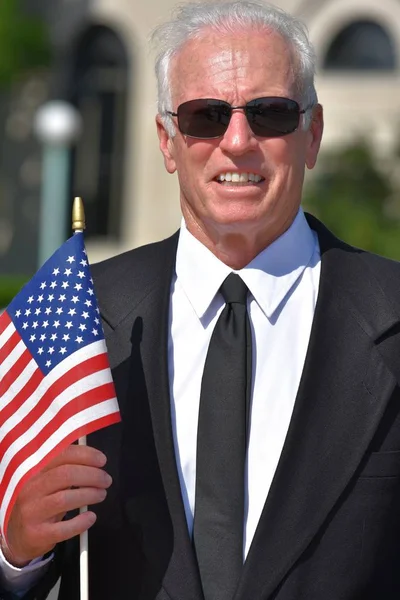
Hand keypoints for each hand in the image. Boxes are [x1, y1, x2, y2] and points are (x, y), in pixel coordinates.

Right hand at [1, 444, 111, 566]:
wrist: (17, 536)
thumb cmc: (39, 503)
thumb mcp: (46, 482)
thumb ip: (65, 468)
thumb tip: (94, 458)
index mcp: (34, 471)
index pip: (61, 455)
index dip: (85, 455)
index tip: (102, 460)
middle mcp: (29, 489)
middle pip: (66, 475)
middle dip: (92, 475)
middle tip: (106, 480)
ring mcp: (31, 512)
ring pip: (64, 499)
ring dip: (89, 494)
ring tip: (101, 494)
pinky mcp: (36, 534)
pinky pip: (62, 529)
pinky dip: (80, 522)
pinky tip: (91, 517)